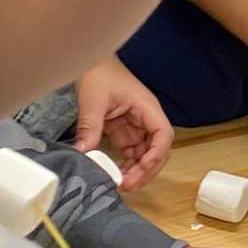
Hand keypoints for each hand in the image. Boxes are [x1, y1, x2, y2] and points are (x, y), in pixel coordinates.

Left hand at [74, 56, 172, 189]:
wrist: (91, 62)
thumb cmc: (99, 73)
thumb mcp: (93, 100)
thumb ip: (89, 127)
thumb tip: (83, 153)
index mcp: (148, 108)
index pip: (163, 136)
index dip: (156, 155)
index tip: (141, 169)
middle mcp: (147, 119)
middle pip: (157, 150)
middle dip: (146, 170)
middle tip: (128, 185)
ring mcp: (136, 126)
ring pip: (144, 154)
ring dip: (136, 170)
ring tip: (121, 184)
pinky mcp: (125, 130)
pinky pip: (130, 152)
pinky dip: (125, 164)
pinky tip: (115, 174)